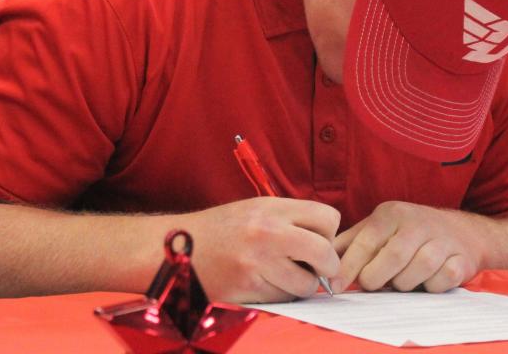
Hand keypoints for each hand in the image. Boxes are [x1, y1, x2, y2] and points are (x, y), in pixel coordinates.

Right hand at [181, 197, 340, 303]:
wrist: (179, 246)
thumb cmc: (220, 229)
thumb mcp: (255, 209)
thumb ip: (290, 219)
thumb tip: (327, 238)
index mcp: (271, 208)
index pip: (327, 217)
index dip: (328, 233)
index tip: (318, 240)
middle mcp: (267, 232)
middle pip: (325, 252)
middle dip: (327, 264)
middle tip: (317, 267)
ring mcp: (258, 261)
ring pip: (306, 284)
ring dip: (300, 284)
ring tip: (282, 274)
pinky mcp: (248, 287)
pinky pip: (283, 298)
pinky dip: (280, 294)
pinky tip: (263, 282)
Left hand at [333, 201, 482, 293]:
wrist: (461, 231)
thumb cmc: (409, 233)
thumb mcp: (379, 228)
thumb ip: (351, 242)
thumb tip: (322, 258)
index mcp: (391, 214)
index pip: (366, 242)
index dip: (348, 267)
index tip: (336, 287)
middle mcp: (416, 222)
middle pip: (392, 257)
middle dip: (377, 278)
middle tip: (373, 285)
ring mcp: (442, 239)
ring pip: (418, 269)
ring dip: (404, 283)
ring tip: (401, 281)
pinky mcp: (461, 258)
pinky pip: (442, 279)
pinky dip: (431, 286)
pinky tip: (426, 282)